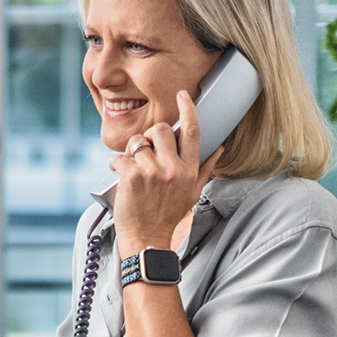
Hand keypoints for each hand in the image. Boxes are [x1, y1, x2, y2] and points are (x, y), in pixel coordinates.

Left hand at [107, 90, 222, 253]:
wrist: (148, 241)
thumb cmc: (168, 216)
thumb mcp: (193, 192)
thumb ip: (206, 168)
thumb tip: (221, 147)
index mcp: (189, 170)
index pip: (192, 131)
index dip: (188, 109)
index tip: (182, 95)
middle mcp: (173, 169)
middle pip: (160, 130)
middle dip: (149, 136)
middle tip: (144, 151)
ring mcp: (152, 172)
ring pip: (138, 142)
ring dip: (131, 151)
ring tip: (131, 166)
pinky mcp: (132, 177)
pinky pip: (119, 156)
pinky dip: (115, 163)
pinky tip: (118, 173)